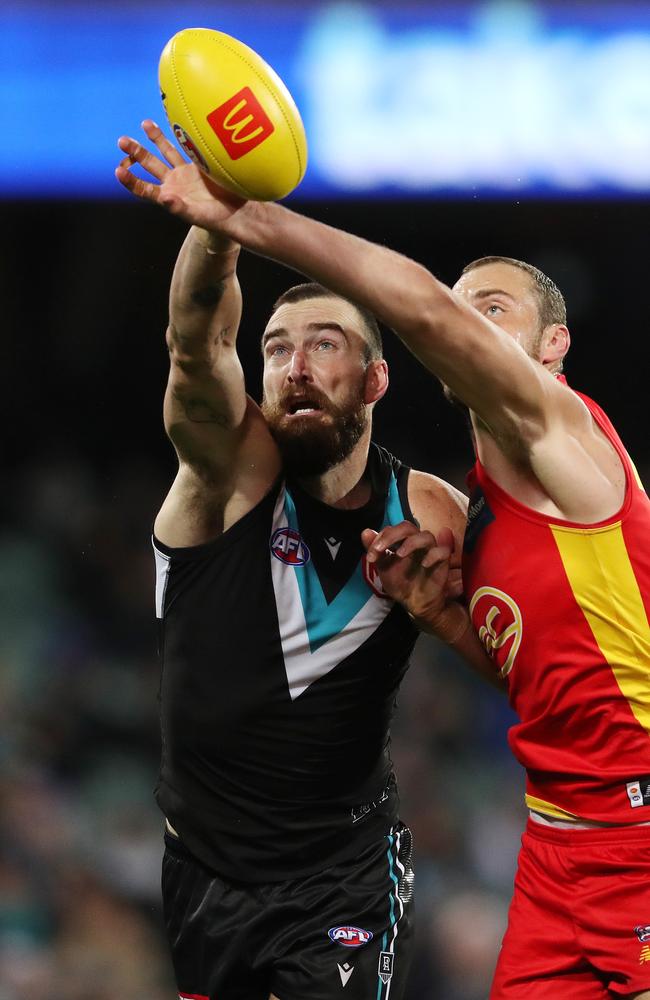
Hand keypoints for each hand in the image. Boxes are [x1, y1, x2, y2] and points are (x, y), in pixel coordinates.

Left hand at [115, 120, 245, 232]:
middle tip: (122, 140)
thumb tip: (164, 197)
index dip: (130, 180)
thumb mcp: (196, 215)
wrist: (237, 211)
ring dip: (155, 138)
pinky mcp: (200, 161)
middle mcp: (173, 182)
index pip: (143, 188)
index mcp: (168, 196)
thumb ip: (179, 207)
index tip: (118, 170)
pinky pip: (187, 145)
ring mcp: (185, 170)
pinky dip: (179, 135)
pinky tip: (172, 123)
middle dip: (136, 152)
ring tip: (145, 123)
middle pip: (150, 164)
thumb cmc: (215, 218)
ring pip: (166, 151)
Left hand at [361, 522, 464, 636]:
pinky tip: (423, 564)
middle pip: (408, 526)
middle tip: (380, 548)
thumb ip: (375, 550)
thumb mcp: (383, 568)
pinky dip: (433, 555)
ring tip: (399, 554)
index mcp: (401, 541)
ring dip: (411, 542)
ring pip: (426, 536)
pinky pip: (442, 551)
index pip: (391, 530)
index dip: (380, 539)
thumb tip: (365, 531)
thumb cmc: (400, 582)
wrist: (414, 603)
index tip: (371, 556)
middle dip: (392, 535)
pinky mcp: (442, 561)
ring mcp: (430, 550)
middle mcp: (416, 542)